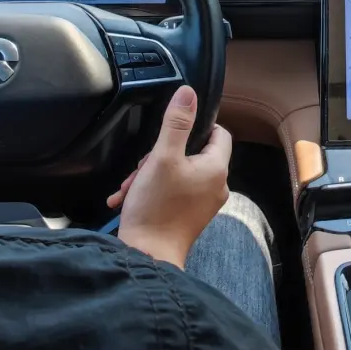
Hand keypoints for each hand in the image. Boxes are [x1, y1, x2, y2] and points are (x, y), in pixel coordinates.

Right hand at [106, 85, 230, 268]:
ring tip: (132, 186)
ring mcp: (204, 204)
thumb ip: (176, 123)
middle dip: (163, 154)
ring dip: (153, 174)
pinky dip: (154, 191)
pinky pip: (174, 193)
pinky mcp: (189, 218)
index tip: (172, 132)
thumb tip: (188, 94)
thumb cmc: (157, 208)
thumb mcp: (162, 157)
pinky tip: (131, 198)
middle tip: (143, 166)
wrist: (148, 256)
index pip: (219, 133)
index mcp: (217, 168)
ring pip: (180, 173)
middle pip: (194, 154)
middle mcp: (216, 186)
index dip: (197, 126)